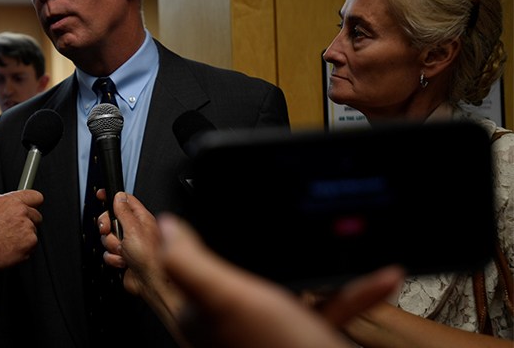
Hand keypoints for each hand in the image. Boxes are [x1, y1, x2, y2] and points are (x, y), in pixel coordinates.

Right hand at [0, 190, 43, 269]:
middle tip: (13, 230)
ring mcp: (28, 229)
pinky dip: (23, 250)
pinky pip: (31, 247)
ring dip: (24, 237)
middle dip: (28, 222)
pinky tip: (9, 250)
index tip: (31, 208)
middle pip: (37, 216)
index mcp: (13, 201)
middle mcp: (23, 213)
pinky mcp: (30, 244)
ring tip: (6, 241)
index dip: (33, 203)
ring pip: (33, 233)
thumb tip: (4, 200)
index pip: (36, 196)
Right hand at [98, 191, 165, 297]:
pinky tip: (124, 262)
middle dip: (108, 227)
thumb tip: (119, 196)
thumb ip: (124, 211)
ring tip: (124, 251)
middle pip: (111, 219)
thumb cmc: (150, 256)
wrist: (151, 282)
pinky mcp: (123, 258)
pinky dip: (113, 258)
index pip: (124, 201)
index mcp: (141, 218)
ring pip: (108, 238)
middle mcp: (135, 230)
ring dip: (112, 246)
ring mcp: (129, 244)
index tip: (101, 194)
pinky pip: (108, 253)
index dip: (112, 197)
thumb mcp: (134, 228)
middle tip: (109, 230)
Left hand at [158, 213, 405, 347]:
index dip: (198, 242)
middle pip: (242, 278)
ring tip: (333, 247)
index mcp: (205, 318)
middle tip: (284, 228)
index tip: (214, 214)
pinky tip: (382, 279)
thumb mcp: (229, 300)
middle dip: (267, 253)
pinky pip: (324, 311)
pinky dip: (351, 296)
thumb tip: (167, 229)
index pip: (189, 271)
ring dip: (314, 270)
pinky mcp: (301, 343)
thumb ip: (192, 265)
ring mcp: (267, 338)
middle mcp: (231, 330)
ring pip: (287, 290)